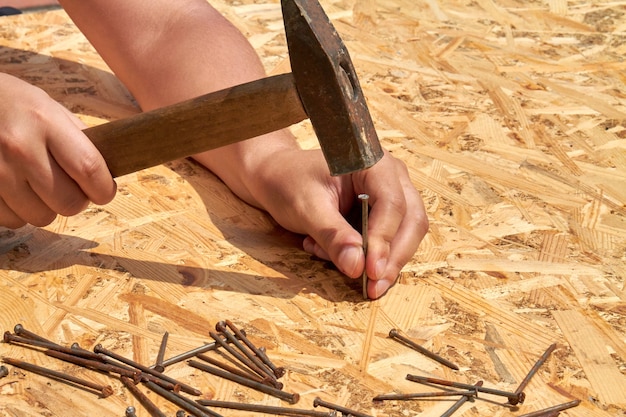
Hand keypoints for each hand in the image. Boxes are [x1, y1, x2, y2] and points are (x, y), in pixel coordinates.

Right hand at [0, 73, 115, 227]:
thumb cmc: (10, 104)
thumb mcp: (48, 107)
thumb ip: (77, 138)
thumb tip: (105, 172)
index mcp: (45, 122)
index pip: (89, 169)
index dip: (104, 189)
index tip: (104, 191)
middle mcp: (20, 148)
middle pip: (68, 203)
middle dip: (76, 200)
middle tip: (69, 187)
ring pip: (42, 217)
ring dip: (46, 207)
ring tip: (37, 184)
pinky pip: (13, 220)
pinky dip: (18, 211)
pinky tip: (14, 189)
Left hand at [246, 145, 427, 298]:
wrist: (277, 176)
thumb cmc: (289, 182)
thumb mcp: (306, 209)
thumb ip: (333, 236)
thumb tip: (358, 267)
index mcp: (373, 162)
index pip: (392, 204)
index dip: (384, 240)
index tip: (370, 271)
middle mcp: (390, 176)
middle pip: (411, 221)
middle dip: (392, 258)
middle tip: (373, 287)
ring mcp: (391, 193)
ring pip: (405, 234)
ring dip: (379, 259)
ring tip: (333, 259)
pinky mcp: (384, 213)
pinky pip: (389, 241)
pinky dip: (367, 255)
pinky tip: (332, 252)